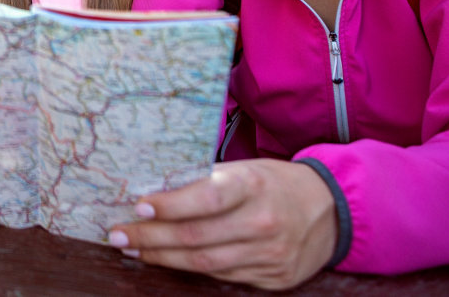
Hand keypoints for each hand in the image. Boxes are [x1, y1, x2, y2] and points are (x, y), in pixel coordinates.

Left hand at [107, 159, 337, 290]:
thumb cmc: (275, 183)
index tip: (138, 206)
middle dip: (151, 237)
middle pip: (197, 237)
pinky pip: (222, 276)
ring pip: (205, 263)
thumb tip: (155, 190)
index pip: (206, 198)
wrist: (330, 210)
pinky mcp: (273, 277)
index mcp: (254, 186)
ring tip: (135, 249)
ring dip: (163, 257)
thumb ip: (207, 181)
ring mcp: (269, 254)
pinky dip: (191, 268)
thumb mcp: (245, 170)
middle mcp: (263, 222)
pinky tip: (168, 260)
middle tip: (118, 234)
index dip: (170, 205)